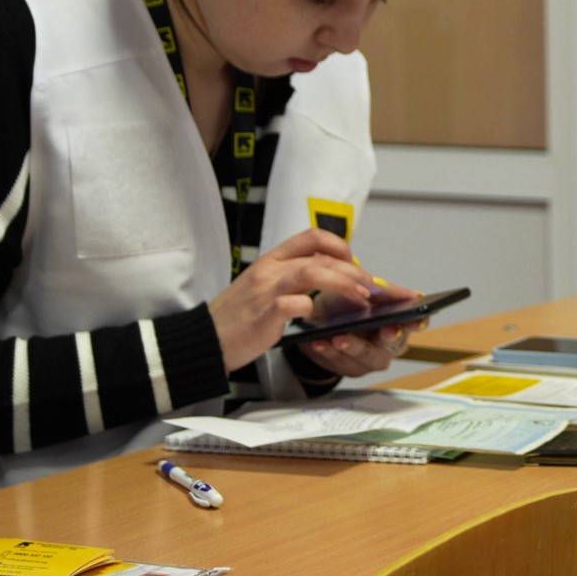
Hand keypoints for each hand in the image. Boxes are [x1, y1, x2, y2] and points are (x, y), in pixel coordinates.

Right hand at [207, 228, 372, 371]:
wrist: (206, 338)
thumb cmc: (237, 316)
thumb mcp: (262, 286)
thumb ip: (289, 277)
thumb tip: (326, 276)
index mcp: (270, 260)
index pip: (310, 237)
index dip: (338, 245)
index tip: (354, 261)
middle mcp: (269, 270)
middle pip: (319, 257)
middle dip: (352, 269)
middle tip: (371, 285)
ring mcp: (266, 291)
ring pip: (311, 273)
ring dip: (342, 283)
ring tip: (360, 296)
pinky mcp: (264, 315)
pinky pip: (294, 305)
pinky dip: (310, 309)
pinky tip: (317, 318)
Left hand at [298, 280, 430, 378]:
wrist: (318, 317)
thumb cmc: (346, 302)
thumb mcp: (363, 290)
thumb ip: (382, 290)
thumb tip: (404, 292)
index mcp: (398, 322)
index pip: (415, 323)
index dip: (418, 322)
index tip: (416, 320)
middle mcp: (388, 344)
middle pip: (393, 344)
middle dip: (390, 337)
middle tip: (387, 330)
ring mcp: (370, 359)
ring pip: (365, 355)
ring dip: (352, 345)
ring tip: (339, 337)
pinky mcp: (349, 368)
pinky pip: (339, 362)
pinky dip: (329, 351)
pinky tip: (320, 342)